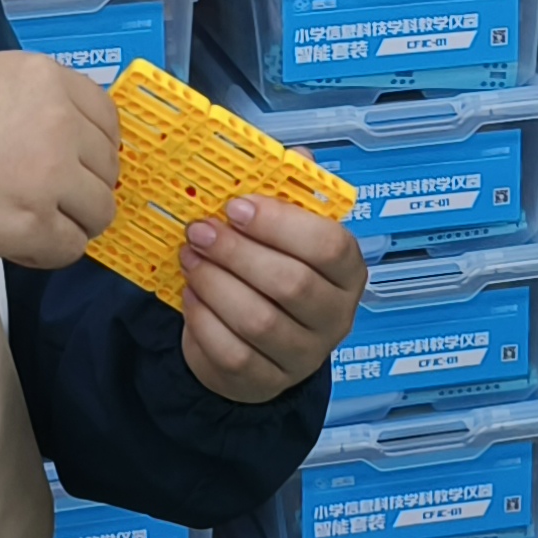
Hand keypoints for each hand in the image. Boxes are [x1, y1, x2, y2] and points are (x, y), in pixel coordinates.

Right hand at [0, 53, 116, 267]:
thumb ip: (20, 99)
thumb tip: (46, 132)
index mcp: (42, 78)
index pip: (106, 117)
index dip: (91, 145)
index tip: (73, 162)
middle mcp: (58, 122)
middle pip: (105, 166)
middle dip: (79, 185)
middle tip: (42, 198)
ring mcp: (49, 175)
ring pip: (97, 211)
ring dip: (69, 222)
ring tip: (28, 224)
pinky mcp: (30, 225)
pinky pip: (69, 248)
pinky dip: (47, 253)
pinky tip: (15, 245)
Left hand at [176, 199, 363, 403]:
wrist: (258, 346)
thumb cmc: (273, 276)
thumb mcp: (287, 235)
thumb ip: (293, 196)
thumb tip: (298, 155)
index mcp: (348, 273)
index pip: (330, 246)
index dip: (280, 223)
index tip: (236, 206)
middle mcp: (335, 317)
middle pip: (292, 283)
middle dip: (238, 252)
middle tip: (200, 230)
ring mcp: (304, 355)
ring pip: (258, 320)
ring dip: (215, 283)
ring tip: (189, 257)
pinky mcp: (266, 382)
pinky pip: (231, 351)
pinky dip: (204, 320)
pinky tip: (191, 295)